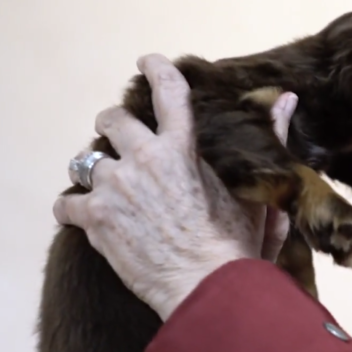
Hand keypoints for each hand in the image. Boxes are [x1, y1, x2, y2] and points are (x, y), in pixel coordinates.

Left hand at [53, 54, 295, 319]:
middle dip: (114, 125)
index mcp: (182, 149)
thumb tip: (286, 98)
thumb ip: (271, 138)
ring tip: (108, 187)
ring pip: (86, 161)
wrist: (207, 289)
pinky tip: (83, 216)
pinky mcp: (93, 218)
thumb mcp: (257, 191)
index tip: (147, 62)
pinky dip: (73, 208)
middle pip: (112, 121)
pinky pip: (65, 201)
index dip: (156, 70)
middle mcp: (143, 159)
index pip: (168, 92)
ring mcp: (115, 187)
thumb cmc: (236, 246)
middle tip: (120, 138)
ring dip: (96, 172)